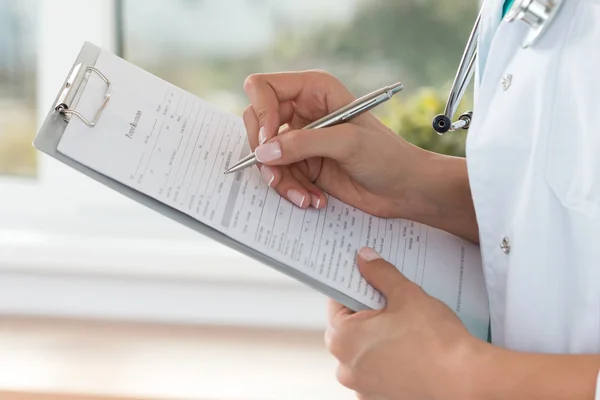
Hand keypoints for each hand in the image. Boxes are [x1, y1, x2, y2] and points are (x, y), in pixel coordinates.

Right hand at [242, 70, 427, 217]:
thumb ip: (304, 144)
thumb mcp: (348, 143)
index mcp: (314, 90)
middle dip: (264, 153)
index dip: (261, 113)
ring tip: (304, 197)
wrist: (404, 189)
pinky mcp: (304, 165)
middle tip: (275, 175)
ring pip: (266, 155)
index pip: (264, 88)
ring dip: (281, 180)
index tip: (270, 142)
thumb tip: (264, 151)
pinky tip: (313, 200)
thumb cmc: (387, 156)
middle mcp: (303, 111)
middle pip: (257, 123)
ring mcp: (301, 140)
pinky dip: (292, 191)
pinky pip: (280, 176)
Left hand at [325, 247, 482, 399]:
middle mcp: (345, 366)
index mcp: (343, 338)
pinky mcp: (379, 398)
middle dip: (366, 314)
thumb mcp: (405, 294)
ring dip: (376, 340)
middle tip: (392, 304)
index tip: (368, 281)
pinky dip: (387, 362)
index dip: (354, 287)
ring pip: (362, 352)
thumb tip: (365, 259)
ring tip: (404, 330)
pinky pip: (376, 373)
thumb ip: (380, 273)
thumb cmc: (435, 341)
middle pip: (348, 328)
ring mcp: (361, 386)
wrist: (465, 380)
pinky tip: (408, 352)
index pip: (337, 302)